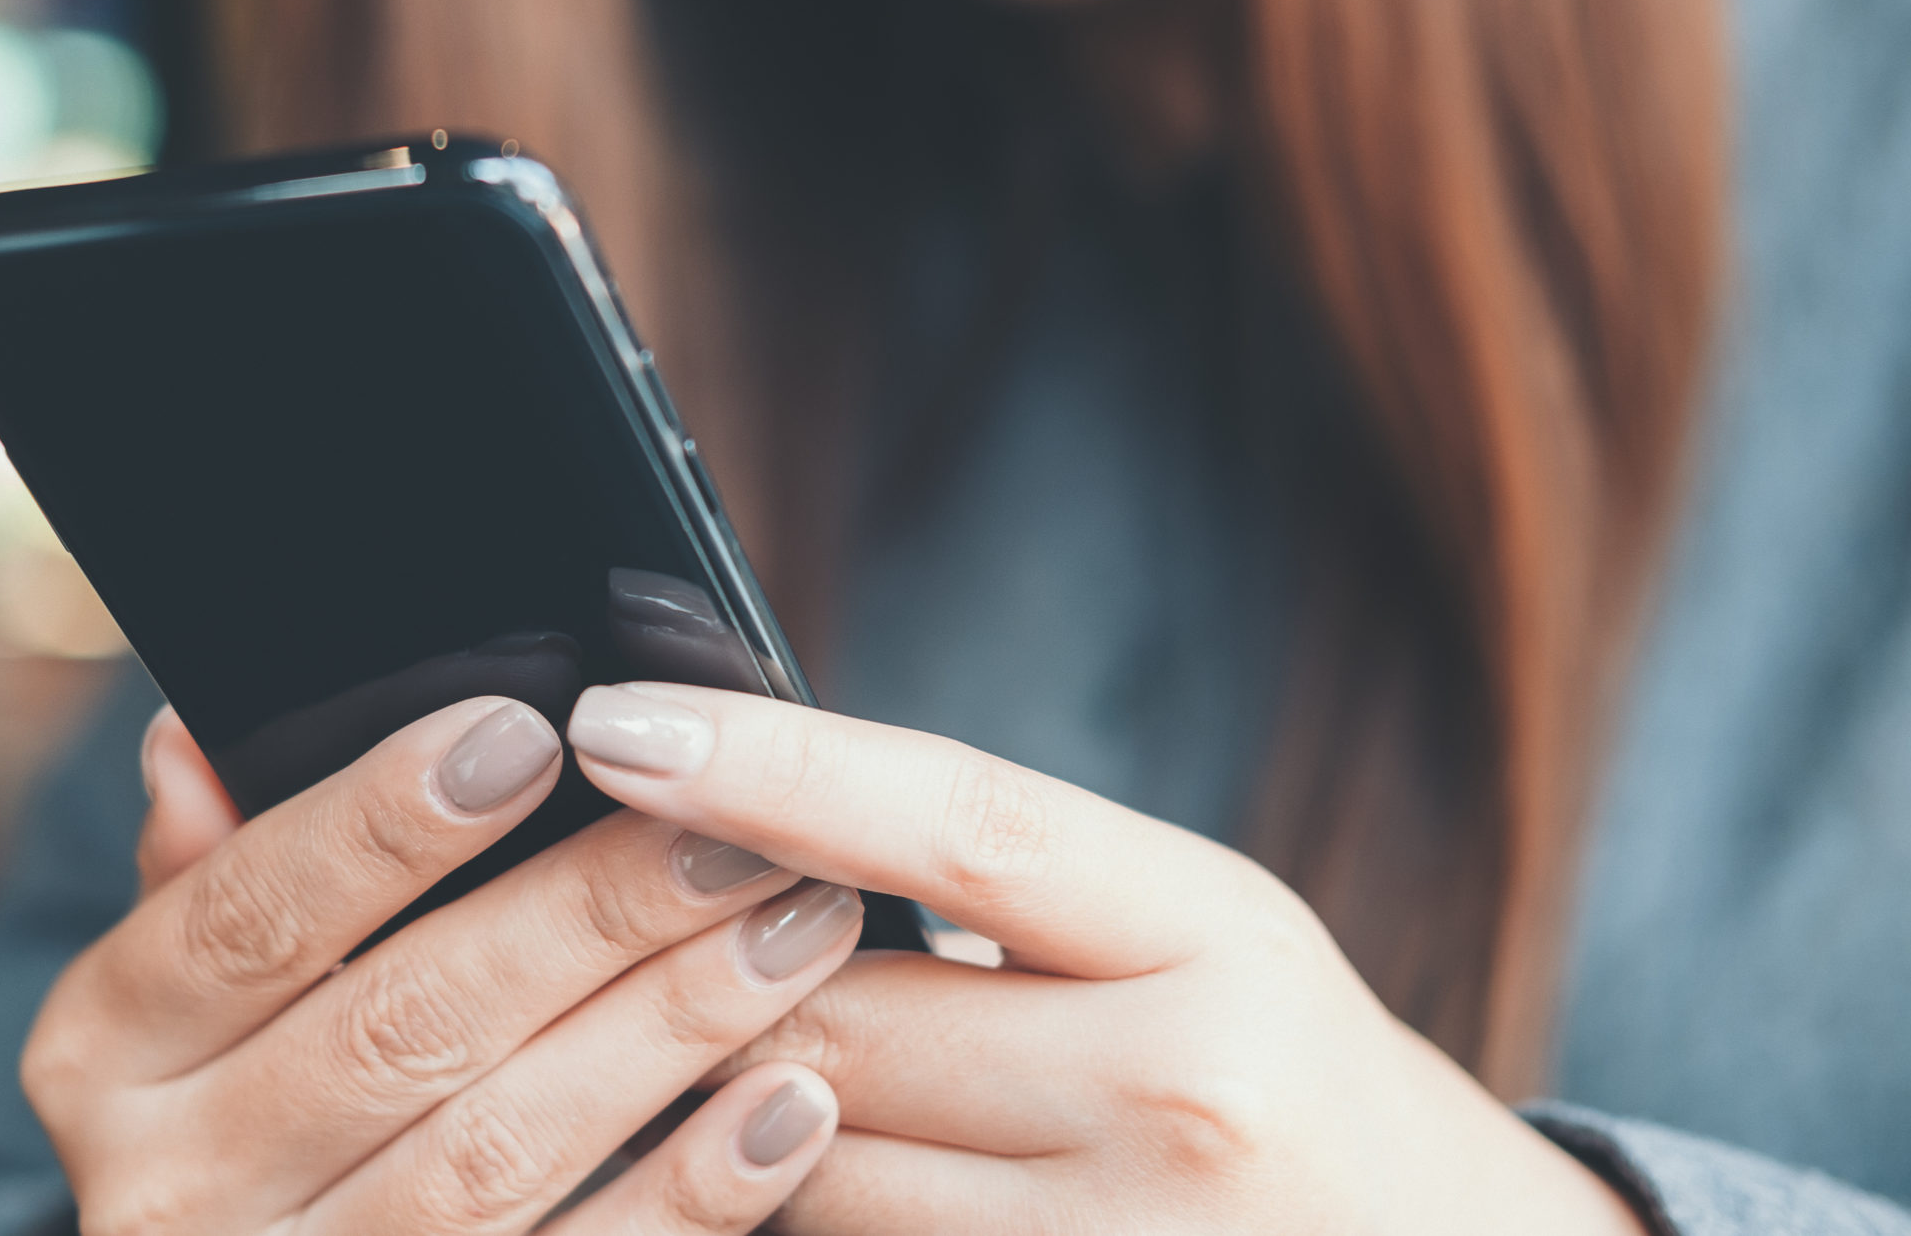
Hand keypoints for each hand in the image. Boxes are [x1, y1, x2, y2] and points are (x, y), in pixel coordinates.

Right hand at [23, 690, 867, 1234]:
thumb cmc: (256, 1093)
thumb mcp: (189, 990)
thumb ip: (212, 871)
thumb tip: (189, 739)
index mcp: (106, 1055)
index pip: (245, 916)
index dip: (379, 823)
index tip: (525, 734)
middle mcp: (174, 1187)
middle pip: (400, 1028)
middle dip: (584, 916)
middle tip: (729, 827)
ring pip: (498, 1154)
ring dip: (664, 1031)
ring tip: (792, 927)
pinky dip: (690, 1195)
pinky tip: (787, 1104)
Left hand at [566, 684, 1648, 1235]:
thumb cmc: (1297, 1084)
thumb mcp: (1205, 936)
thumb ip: (1007, 886)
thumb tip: (753, 823)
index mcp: (1218, 936)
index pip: (957, 820)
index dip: (767, 766)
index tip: (612, 723)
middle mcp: (1183, 1096)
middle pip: (838, 1019)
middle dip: (709, 980)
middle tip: (614, 923)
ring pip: (810, 1166)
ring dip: (730, 1119)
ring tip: (694, 1070)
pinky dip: (784, 1209)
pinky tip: (767, 1169)